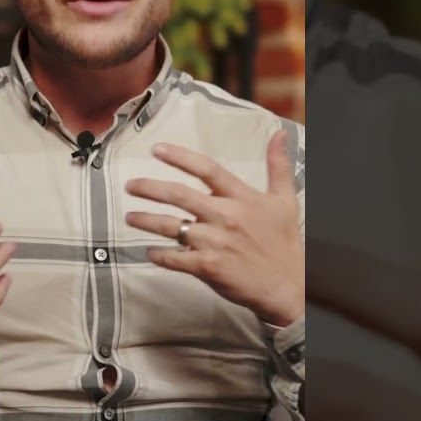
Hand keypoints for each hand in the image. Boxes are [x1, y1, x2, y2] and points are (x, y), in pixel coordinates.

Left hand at [124, 129, 302, 326]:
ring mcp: (215, 242)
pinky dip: (159, 254)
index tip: (157, 149)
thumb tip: (279, 133)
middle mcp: (226, 216)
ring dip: (146, 220)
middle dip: (149, 188)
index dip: (180, 157)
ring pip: (171, 226)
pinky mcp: (208, 267)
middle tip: (131, 185)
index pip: (206, 169)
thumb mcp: (285, 200)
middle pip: (179, 195)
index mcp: (242, 198)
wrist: (289, 286)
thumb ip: (278, 165)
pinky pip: (174, 258)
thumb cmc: (285, 243)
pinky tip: (149, 250)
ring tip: (130, 216)